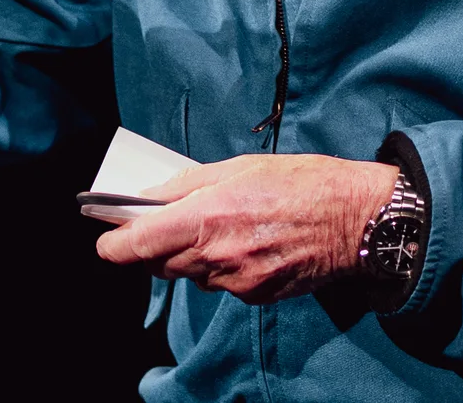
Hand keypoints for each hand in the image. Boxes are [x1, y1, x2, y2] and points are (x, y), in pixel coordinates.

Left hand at [94, 154, 398, 303]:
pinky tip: (245, 242)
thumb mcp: (237, 167)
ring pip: (191, 274)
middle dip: (153, 245)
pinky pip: (222, 283)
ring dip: (190, 254)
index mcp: (206, 217)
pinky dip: (221, 265)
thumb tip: (148, 198)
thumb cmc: (300, 182)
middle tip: (162, 222)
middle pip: (158, 263)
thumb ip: (186, 185)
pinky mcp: (256, 295)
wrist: (356, 219)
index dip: (113, 245)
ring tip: (219, 225)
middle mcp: (216, 256)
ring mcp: (237, 281)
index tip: (106, 239)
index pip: (138, 246)